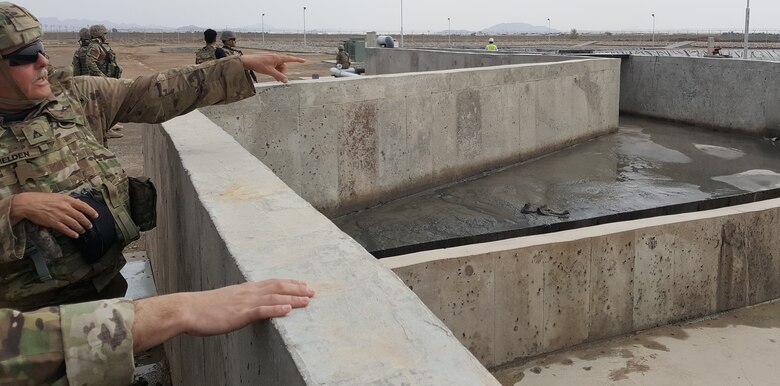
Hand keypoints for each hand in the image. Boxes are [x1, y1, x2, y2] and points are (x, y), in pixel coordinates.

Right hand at [10, 192, 97, 237]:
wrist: (29, 204)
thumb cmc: (42, 199)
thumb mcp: (57, 196)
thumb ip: (68, 200)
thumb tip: (77, 202)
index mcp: (67, 199)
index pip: (83, 206)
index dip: (91, 211)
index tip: (96, 216)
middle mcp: (65, 207)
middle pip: (80, 216)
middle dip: (87, 222)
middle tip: (90, 226)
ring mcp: (60, 216)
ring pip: (74, 224)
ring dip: (80, 228)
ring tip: (83, 231)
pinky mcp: (54, 223)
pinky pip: (66, 229)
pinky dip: (72, 233)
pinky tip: (75, 235)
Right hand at [132, 279, 314, 351]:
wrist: (186, 309)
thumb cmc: (202, 309)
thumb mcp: (224, 302)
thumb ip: (238, 303)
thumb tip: (246, 307)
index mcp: (244, 289)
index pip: (271, 283)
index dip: (288, 283)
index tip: (302, 284)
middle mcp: (247, 292)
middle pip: (277, 286)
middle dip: (296, 288)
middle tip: (312, 290)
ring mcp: (244, 302)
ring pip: (274, 296)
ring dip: (293, 297)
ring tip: (308, 299)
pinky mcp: (239, 314)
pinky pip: (261, 310)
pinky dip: (276, 308)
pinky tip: (288, 309)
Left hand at [240, 54, 305, 82]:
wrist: (247, 62)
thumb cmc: (258, 64)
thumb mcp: (269, 71)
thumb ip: (279, 76)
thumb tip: (286, 81)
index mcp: (277, 58)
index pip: (290, 59)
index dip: (297, 60)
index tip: (304, 60)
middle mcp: (275, 58)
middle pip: (284, 66)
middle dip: (282, 72)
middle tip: (277, 78)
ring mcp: (272, 60)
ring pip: (279, 68)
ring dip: (278, 73)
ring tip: (272, 76)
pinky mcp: (268, 62)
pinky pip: (275, 67)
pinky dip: (274, 71)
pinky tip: (271, 74)